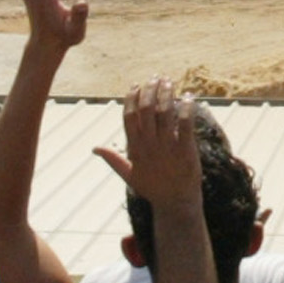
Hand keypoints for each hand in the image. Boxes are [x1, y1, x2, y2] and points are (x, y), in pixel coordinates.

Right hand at [94, 78, 201, 211]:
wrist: (176, 203)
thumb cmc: (152, 189)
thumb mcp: (128, 175)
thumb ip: (112, 159)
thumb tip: (94, 148)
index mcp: (135, 148)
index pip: (129, 117)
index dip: (131, 99)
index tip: (135, 86)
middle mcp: (149, 145)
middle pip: (147, 110)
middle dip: (150, 90)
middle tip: (155, 78)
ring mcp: (167, 147)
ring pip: (165, 113)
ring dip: (166, 94)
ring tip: (169, 82)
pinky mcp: (185, 150)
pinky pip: (184, 124)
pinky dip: (186, 108)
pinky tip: (188, 97)